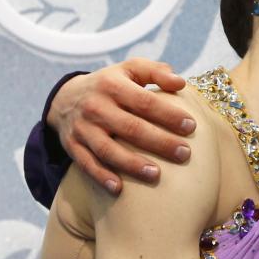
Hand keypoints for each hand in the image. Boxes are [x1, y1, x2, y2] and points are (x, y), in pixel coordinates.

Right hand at [48, 58, 191, 194]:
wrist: (67, 97)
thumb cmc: (111, 83)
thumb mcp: (130, 69)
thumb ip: (155, 71)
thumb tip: (180, 82)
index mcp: (113, 85)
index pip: (145, 102)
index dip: (168, 114)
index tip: (191, 126)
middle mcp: (96, 106)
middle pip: (130, 128)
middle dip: (159, 142)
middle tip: (184, 154)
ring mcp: (83, 128)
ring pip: (108, 150)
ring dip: (132, 164)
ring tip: (157, 175)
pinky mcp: (73, 146)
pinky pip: (87, 164)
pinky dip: (101, 176)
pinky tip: (119, 189)